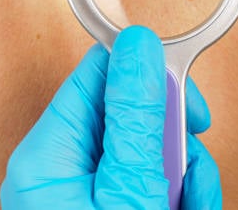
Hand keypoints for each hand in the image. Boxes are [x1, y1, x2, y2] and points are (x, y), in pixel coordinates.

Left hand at [0, 26, 221, 208]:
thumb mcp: (129, 188)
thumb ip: (134, 116)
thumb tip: (138, 44)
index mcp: (48, 155)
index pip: (98, 74)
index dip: (148, 75)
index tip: (182, 94)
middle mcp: (64, 167)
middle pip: (132, 112)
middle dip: (172, 141)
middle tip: (186, 168)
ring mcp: (88, 189)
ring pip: (151, 147)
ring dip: (184, 174)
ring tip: (188, 202)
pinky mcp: (113, 203)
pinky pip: (155, 176)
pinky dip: (182, 193)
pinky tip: (186, 206)